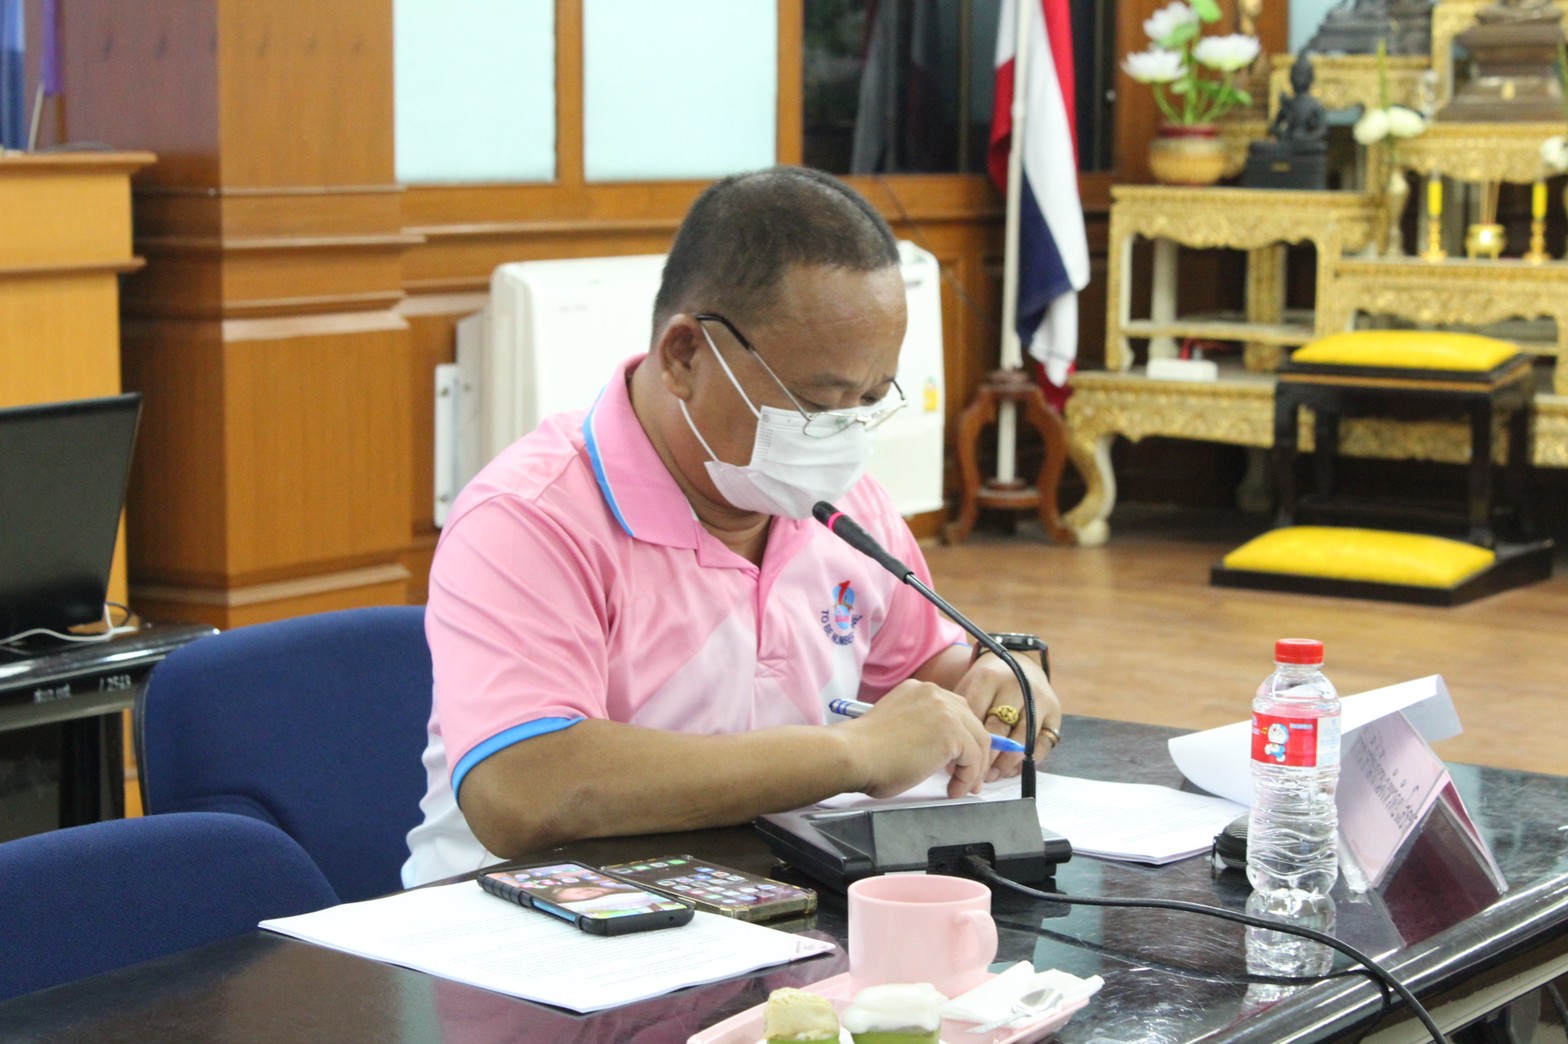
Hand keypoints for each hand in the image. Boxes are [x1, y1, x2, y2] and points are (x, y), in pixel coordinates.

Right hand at [839, 679, 992, 798]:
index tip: (957, 759)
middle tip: (967, 776)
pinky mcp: (952, 733)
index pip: (954, 710)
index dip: (960, 736)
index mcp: (918, 689)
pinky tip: (953, 790)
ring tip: (962, 787)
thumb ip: (920, 729)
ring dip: (973, 768)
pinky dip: (968, 778)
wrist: (853, 754)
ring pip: (978, 740)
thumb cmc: (865, 751)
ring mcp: (945, 711)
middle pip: (971, 721)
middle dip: (973, 751)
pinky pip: (973, 758)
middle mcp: (934, 693)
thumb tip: (936, 752)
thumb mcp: (898, 727)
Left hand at [953, 652, 1061, 782]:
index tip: (958, 759)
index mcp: (990, 677)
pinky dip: (1026, 762)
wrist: (1018, 662)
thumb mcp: (970, 689)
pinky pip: (1042, 746)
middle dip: (984, 756)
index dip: (966, 741)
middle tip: (973, 775)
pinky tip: (1010, 769)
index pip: (976, 715)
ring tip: (990, 776)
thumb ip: (963, 719)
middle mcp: (1017, 686)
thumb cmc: (987, 684)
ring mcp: (1039, 699)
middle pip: (999, 728)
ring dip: (1005, 764)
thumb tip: (953, 765)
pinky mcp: (1055, 713)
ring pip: (1022, 740)